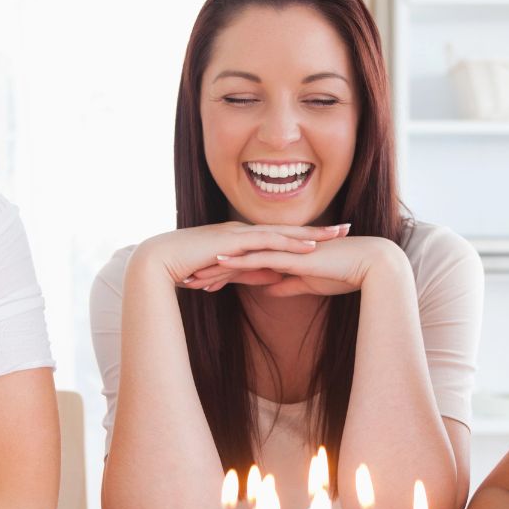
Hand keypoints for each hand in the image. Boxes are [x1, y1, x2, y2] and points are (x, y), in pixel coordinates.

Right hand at [134, 222, 348, 289]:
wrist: (160, 261)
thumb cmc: (188, 267)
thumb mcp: (229, 273)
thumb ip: (251, 273)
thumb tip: (275, 279)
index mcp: (246, 238)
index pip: (283, 236)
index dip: (309, 236)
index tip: (333, 239)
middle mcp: (246, 231)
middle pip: (290, 230)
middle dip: (320, 230)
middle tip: (348, 229)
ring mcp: (240, 234)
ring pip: (283, 232)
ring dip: (311, 233)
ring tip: (337, 235)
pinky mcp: (234, 241)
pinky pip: (267, 241)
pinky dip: (289, 243)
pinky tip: (308, 246)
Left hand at [182, 234, 403, 297]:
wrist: (369, 265)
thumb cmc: (345, 274)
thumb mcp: (307, 284)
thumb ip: (286, 284)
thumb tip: (268, 289)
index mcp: (283, 256)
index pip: (246, 265)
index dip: (222, 274)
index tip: (201, 283)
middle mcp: (279, 249)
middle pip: (237, 258)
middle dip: (210, 270)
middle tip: (186, 279)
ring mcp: (284, 249)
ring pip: (242, 257)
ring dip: (216, 266)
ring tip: (192, 276)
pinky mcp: (292, 254)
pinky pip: (260, 257)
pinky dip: (238, 260)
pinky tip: (218, 263)